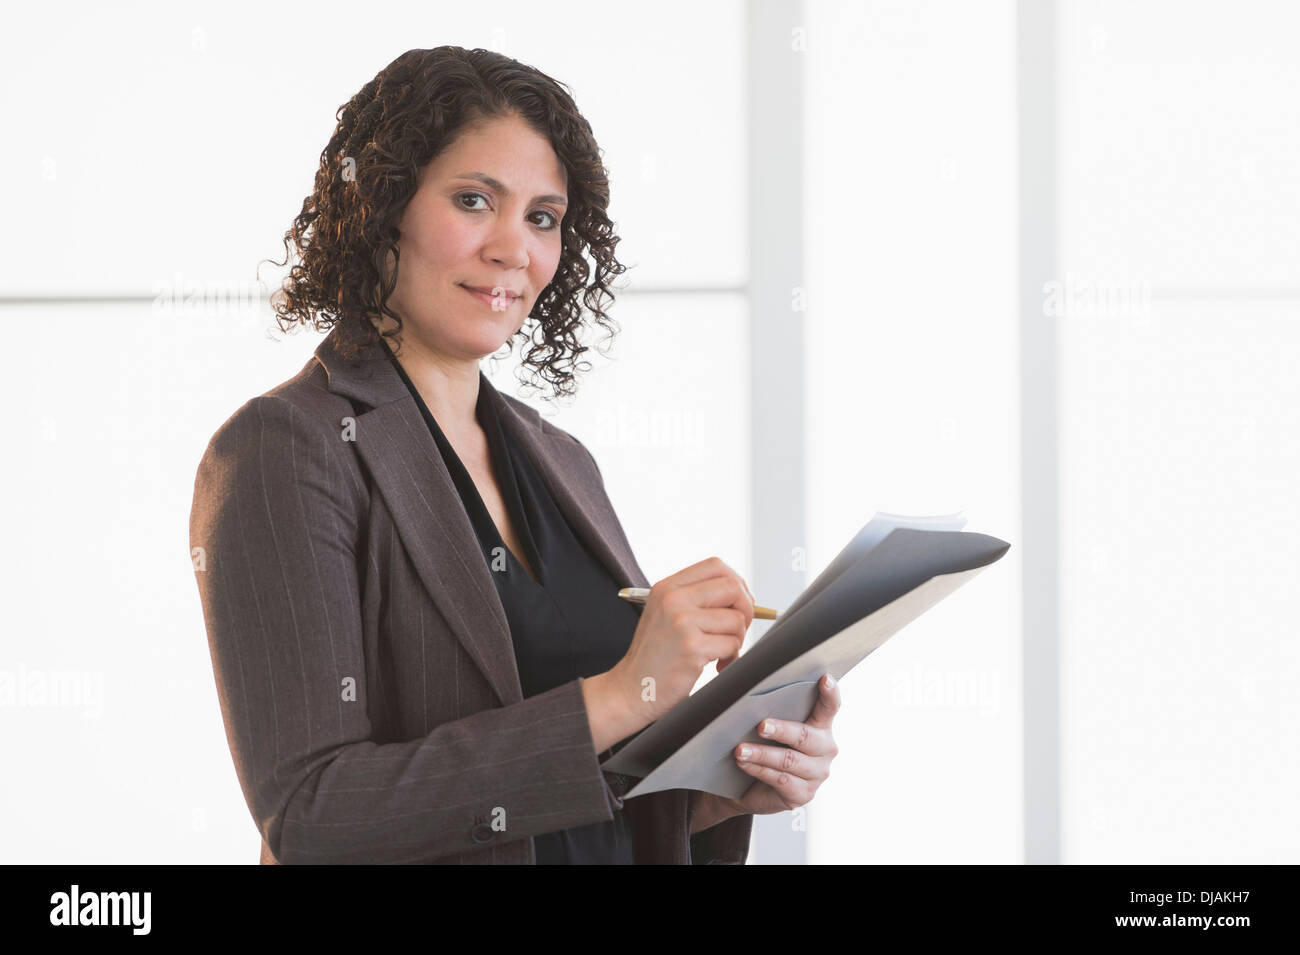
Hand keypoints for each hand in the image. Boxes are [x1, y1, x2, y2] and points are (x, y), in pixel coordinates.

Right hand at [606, 557, 753, 726]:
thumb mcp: (666, 614)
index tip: (738, 603)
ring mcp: (682, 622)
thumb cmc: (655, 655)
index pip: (716, 565)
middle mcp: (673, 599)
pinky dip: (731, 658)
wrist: (631, 690)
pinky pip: (732, 644)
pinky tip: (715, 666)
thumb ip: (696, 599)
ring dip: (736, 640)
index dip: (736, 582)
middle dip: (745, 609)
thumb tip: (744, 595)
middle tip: (736, 630)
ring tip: (720, 653)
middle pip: (732, 587)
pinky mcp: (692, 647)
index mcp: (667, 587)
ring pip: (736, 619)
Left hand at [719, 673, 841, 817]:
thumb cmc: (763, 746)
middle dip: (781, 730)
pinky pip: (781, 780)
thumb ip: (767, 701)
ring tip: (740, 749)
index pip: (830, 707)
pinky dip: (759, 770)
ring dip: (762, 754)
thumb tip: (741, 673)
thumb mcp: (768, 723)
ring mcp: (816, 774)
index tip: (824, 679)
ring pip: (789, 760)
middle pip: (805, 736)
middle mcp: (824, 749)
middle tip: (761, 726)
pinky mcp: (803, 794)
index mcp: (820, 726)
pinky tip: (744, 764)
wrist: (748, 787)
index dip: (830, 693)